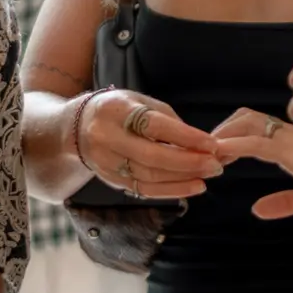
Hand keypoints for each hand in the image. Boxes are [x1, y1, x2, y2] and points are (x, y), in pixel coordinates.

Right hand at [77, 90, 221, 197]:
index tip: (212, 144)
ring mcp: (106, 162)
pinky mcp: (111, 180)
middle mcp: (107, 137)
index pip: (154, 126)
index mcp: (116, 111)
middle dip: (188, 162)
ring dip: (182, 179)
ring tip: (208, 175)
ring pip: (148, 176)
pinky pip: (144, 189)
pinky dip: (171, 190)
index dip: (185, 136)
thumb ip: (168, 121)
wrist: (76, 128)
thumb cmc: (118, 111)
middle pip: (151, 156)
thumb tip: (201, 144)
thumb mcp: (140, 102)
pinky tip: (192, 187)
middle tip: (215, 164)